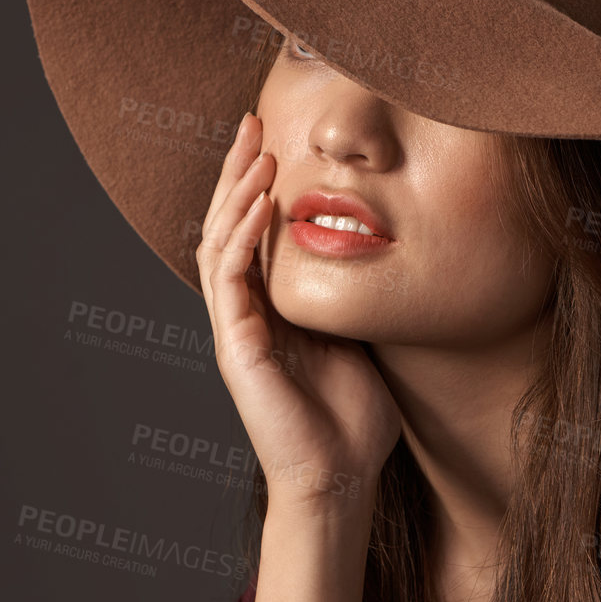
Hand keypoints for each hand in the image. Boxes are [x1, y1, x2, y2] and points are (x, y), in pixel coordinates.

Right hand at [194, 112, 402, 515]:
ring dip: (235, 193)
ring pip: (219, 244)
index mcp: (272, 311)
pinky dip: (242, 237)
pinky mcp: (236, 348)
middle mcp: (246, 315)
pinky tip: (260, 203)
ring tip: (256, 149)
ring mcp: (236, 330)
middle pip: (227, 226)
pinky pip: (230, 280)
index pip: (254, 233)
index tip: (278, 138)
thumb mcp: (362, 340)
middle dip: (237, 172)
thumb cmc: (355, 423)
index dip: (258, 185)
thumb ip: (354, 298)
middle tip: (252, 121)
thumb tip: (380, 251)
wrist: (340, 480)